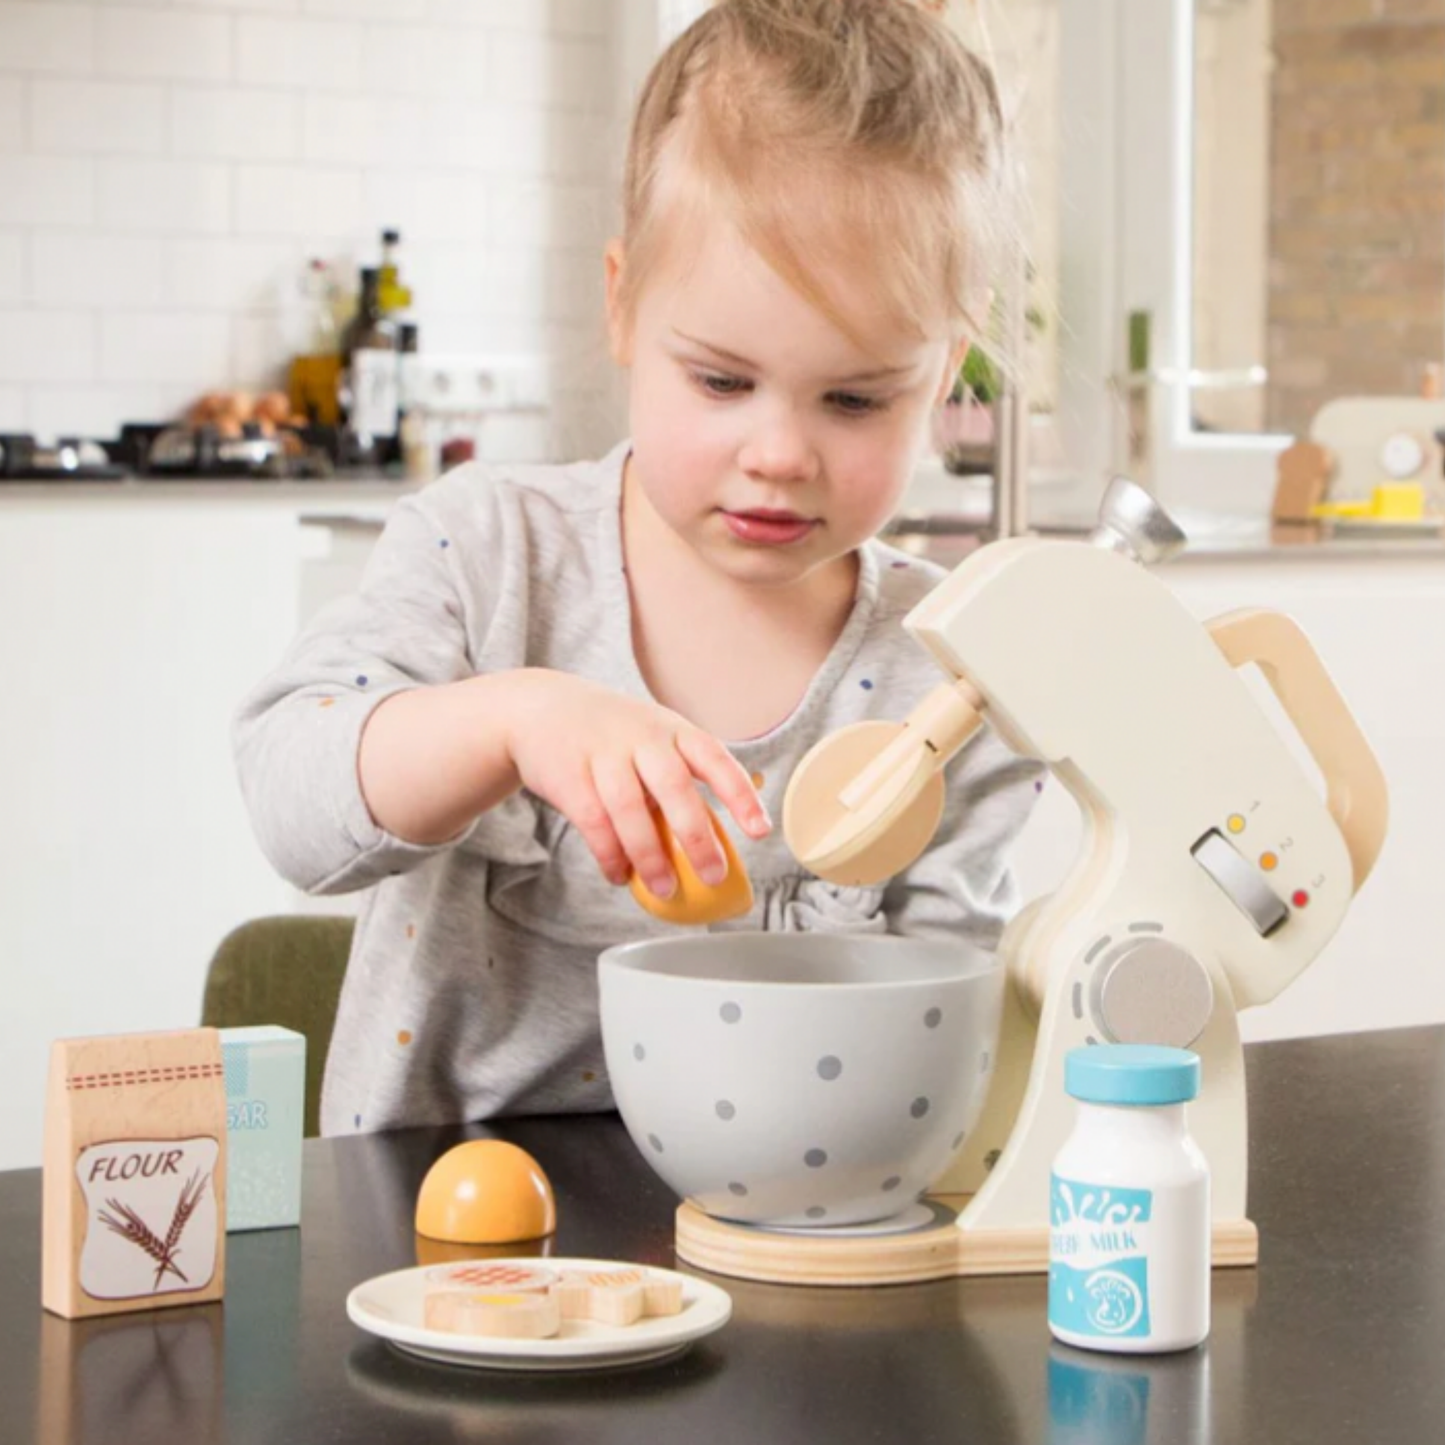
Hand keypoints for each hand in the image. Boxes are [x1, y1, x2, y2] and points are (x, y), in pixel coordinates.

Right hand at [502, 670, 769, 897]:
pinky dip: (610, 855)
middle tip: (713, 875)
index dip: (740, 795)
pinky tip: (621, 875)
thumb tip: (730, 821)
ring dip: (650, 855)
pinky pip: (594, 823)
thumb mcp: (655, 734)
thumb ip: (685, 772)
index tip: (761, 831)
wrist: (541, 709)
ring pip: (631, 810)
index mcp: (673, 729)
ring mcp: (603, 755)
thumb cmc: (613, 733)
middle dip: (697, 836)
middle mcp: (642, 737)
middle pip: (674, 787)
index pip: (715, 759)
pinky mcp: (570, 776)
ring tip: (666, 889)